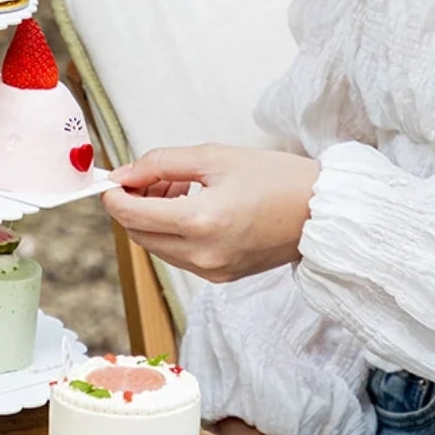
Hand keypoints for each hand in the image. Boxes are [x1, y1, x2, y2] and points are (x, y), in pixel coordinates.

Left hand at [102, 144, 320, 281]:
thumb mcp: (215, 157)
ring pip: (156, 245)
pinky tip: (194, 206)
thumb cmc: (277, 178)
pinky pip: (178, 254)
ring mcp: (211, 271)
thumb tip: (125, 173)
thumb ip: (162, 163)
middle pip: (138, 233)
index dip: (113, 194)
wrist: (322, 212)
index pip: (131, 214)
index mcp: (200, 221)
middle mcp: (202, 255)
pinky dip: (173, 231)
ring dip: (153, 217)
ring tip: (180, 186)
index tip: (113, 178)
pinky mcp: (221, 277)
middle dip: (134, 203)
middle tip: (154, 175)